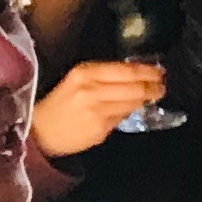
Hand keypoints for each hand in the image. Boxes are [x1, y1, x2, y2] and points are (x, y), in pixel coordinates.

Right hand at [32, 59, 172, 155]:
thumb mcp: (77, 80)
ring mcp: (97, 112)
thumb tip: (137, 72)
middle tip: (161, 86)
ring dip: (145, 100)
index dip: (148, 71)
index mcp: (85, 73)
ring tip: (152, 96)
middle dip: (153, 87)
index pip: (126, 70)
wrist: (40, 131)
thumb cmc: (60, 103)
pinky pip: (123, 118)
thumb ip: (104, 75)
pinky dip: (129, 113)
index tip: (160, 71)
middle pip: (135, 87)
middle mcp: (92, 90)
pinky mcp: (100, 130)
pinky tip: (129, 110)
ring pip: (133, 104)